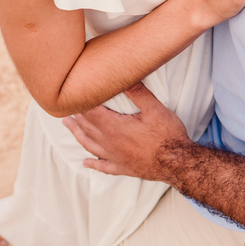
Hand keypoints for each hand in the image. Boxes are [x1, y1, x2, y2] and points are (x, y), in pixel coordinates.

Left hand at [64, 83, 188, 183]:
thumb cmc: (167, 136)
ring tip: (68, 126)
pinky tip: (86, 163)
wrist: (177, 163)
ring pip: (89, 145)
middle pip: (87, 127)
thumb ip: (137, 92)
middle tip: (67, 105)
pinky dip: (93, 164)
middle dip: (76, 115)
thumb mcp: (155, 108)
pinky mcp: (123, 168)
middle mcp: (110, 143)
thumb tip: (124, 77)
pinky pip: (103, 166)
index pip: (91, 112)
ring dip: (77, 134)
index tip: (75, 92)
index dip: (82, 102)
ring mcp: (115, 157)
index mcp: (114, 127)